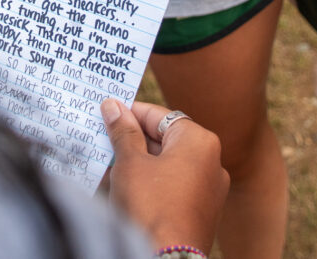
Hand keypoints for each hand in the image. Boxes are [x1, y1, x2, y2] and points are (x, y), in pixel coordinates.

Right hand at [102, 99, 228, 250]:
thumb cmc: (150, 206)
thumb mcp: (130, 163)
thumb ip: (123, 131)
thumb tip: (113, 106)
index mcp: (199, 141)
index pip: (159, 115)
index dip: (130, 112)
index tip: (106, 112)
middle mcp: (212, 161)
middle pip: (165, 139)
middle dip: (133, 140)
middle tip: (103, 138)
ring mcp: (209, 188)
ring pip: (168, 164)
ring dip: (139, 162)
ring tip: (108, 163)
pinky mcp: (201, 210)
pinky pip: (173, 185)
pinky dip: (151, 181)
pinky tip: (125, 186)